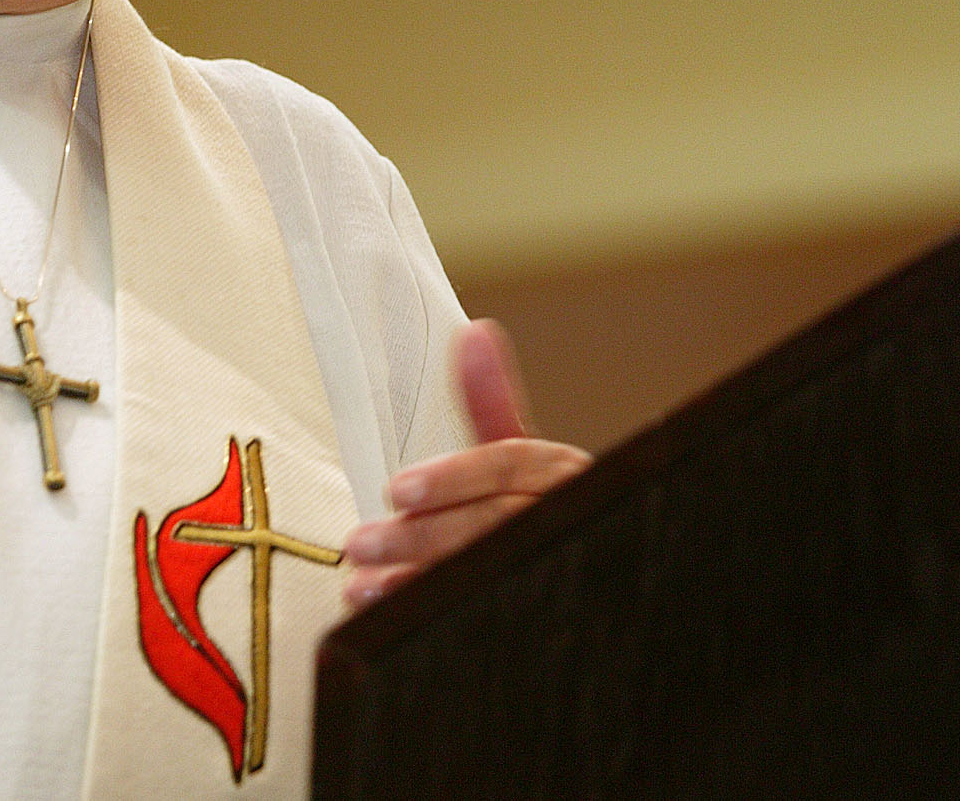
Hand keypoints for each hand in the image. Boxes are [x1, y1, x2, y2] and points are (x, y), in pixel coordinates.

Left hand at [341, 318, 589, 611]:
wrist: (600, 588)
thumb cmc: (542, 511)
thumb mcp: (520, 458)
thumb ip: (491, 402)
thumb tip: (472, 332)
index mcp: (565, 474)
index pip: (510, 468)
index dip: (453, 479)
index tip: (395, 490)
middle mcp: (572, 523)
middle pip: (495, 528)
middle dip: (422, 537)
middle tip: (358, 543)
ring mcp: (566, 580)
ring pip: (491, 582)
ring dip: (418, 585)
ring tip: (359, 589)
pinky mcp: (549, 624)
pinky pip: (491, 625)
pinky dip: (438, 624)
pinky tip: (388, 627)